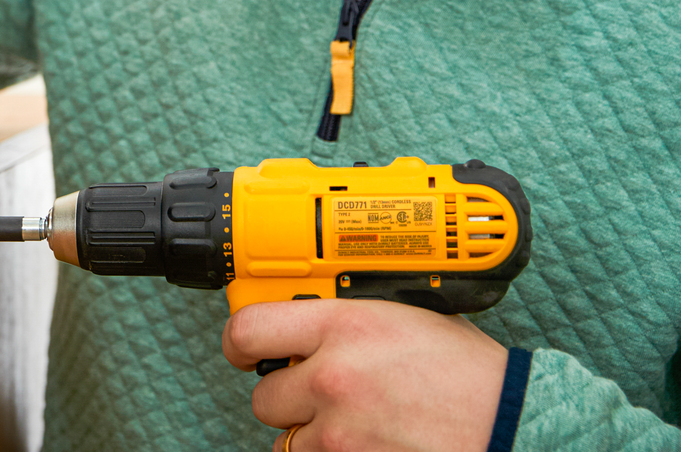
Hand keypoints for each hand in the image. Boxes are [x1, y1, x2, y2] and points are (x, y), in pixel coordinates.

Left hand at [222, 299, 506, 451]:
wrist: (514, 424)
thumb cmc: (469, 371)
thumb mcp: (403, 315)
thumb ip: (348, 316)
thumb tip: (308, 312)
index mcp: (344, 325)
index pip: (250, 328)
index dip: (237, 340)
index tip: (241, 346)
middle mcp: (333, 378)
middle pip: (264, 396)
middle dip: (287, 397)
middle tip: (319, 393)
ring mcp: (341, 435)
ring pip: (288, 443)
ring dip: (311, 437)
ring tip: (356, 425)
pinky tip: (368, 445)